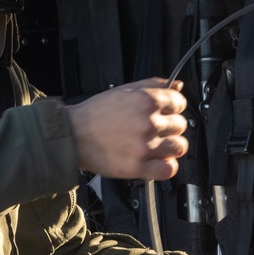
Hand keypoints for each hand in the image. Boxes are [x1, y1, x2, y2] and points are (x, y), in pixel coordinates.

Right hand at [67, 79, 188, 180]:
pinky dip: (166, 166)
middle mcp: (148, 123)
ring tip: (158, 146)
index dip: (174, 107)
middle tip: (157, 130)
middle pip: (180, 125)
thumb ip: (153, 85)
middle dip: (171, 127)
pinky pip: (169, 170)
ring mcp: (145, 146)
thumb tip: (178, 86)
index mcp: (146, 101)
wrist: (73, 136)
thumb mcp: (124, 90)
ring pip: (179, 147)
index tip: (167, 112)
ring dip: (171, 146)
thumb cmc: (95, 115)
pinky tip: (156, 161)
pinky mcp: (138, 167)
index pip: (179, 103)